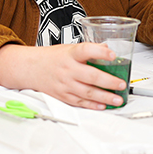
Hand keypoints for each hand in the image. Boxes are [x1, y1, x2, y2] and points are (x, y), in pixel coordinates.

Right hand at [0, 43, 125, 109]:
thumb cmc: (52, 57)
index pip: (86, 50)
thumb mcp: (69, 48)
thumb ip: (89, 50)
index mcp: (70, 54)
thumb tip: (108, 50)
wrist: (31, 68)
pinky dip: (92, 105)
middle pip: (90, 76)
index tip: (113, 55)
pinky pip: (80, 102)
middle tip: (121, 84)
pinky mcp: (63, 95)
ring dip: (104, 97)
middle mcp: (68, 69)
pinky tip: (103, 105)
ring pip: (87, 92)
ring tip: (118, 99)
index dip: (100, 52)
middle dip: (108, 82)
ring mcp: (65, 84)